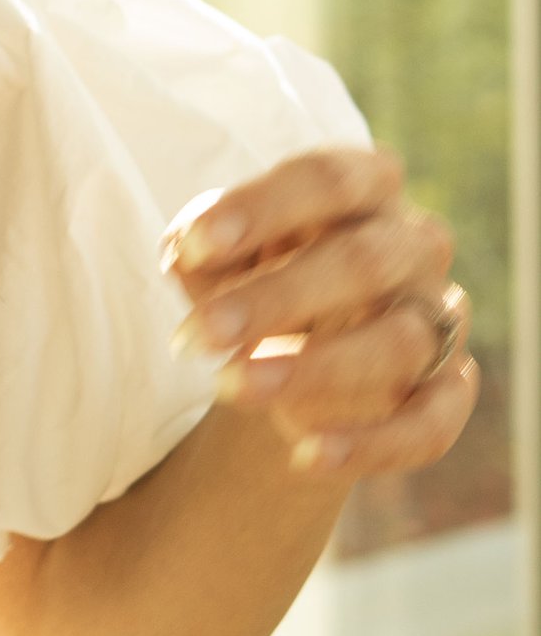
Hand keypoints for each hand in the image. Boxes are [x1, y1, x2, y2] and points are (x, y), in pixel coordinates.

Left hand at [170, 147, 476, 482]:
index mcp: (367, 186)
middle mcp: (416, 245)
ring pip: (397, 344)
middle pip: (364, 262)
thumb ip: (205, 249)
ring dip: (312, 371)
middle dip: (274, 300)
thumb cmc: (256, 275)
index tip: (195, 246)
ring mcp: (441, 319)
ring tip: (231, 387)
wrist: (297, 347)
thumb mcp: (222, 254)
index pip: (328, 180)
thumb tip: (186, 254)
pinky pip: (429, 424)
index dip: (263, 209)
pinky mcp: (449, 390)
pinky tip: (304, 455)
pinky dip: (370, 446)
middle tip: (197, 337)